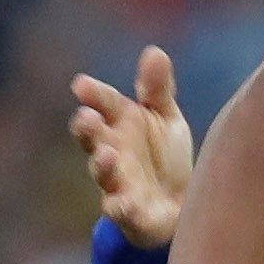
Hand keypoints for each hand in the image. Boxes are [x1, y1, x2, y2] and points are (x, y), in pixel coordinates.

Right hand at [69, 46, 193, 248]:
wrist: (181, 206)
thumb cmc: (166, 158)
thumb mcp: (166, 119)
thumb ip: (157, 89)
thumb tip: (154, 51)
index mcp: (120, 124)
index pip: (104, 104)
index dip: (94, 95)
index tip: (81, 85)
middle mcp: (112, 151)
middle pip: (92, 138)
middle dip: (87, 128)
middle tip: (86, 117)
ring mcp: (118, 183)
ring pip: (103, 174)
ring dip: (102, 165)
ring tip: (107, 155)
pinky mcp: (130, 213)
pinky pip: (120, 211)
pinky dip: (121, 207)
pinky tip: (126, 202)